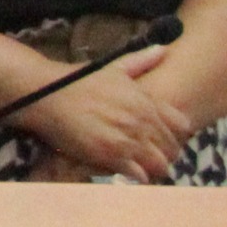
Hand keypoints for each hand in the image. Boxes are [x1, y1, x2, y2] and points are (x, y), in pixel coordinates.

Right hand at [3, 46, 188, 182]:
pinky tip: (124, 171)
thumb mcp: (112, 67)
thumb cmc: (77, 81)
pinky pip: (139, 175)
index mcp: (145, 100)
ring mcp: (127, 139)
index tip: (162, 138)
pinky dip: (135, 177)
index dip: (175, 135)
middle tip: (148, 156)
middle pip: (173, 149)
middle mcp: (141, 120)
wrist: (44, 94)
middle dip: (163, 154)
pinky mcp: (110, 155)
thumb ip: (141, 60)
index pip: (182, 126)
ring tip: (138, 165)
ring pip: (160, 165)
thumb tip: (163, 50)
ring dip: (152, 168)